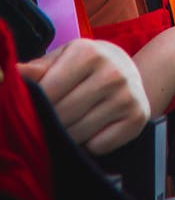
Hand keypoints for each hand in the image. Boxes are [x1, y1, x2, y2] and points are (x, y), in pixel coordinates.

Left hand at [19, 39, 150, 154]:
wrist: (129, 71)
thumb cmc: (87, 65)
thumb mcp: (63, 58)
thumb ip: (37, 68)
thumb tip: (11, 74)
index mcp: (89, 53)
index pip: (48, 92)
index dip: (36, 105)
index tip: (36, 107)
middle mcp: (112, 72)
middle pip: (63, 116)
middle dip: (51, 122)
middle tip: (52, 118)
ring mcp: (127, 96)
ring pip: (79, 134)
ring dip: (68, 135)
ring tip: (71, 123)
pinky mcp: (137, 117)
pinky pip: (99, 146)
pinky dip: (90, 144)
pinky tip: (93, 129)